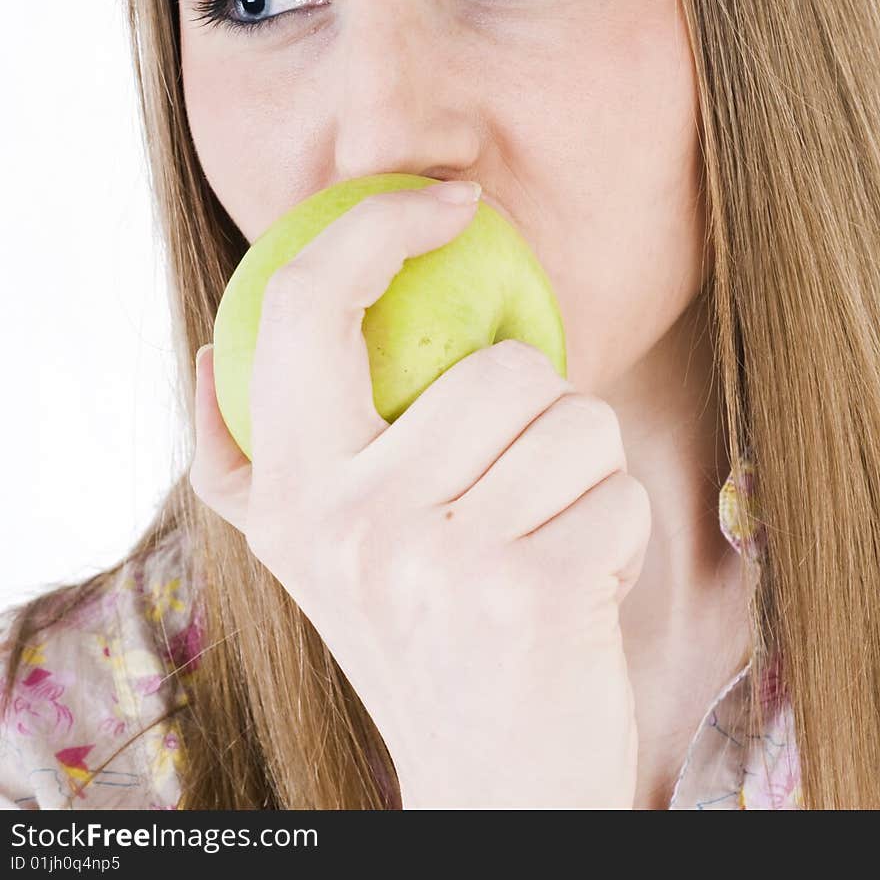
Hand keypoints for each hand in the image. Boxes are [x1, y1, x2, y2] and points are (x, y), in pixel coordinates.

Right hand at [190, 184, 650, 808]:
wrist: (492, 780)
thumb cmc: (413, 639)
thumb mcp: (304, 556)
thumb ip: (245, 459)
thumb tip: (206, 347)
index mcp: (287, 491)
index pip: (307, 303)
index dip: (376, 223)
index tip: (450, 201)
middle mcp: (345, 520)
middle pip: (497, 366)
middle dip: (538, 411)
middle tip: (514, 485)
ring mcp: (436, 559)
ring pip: (574, 417)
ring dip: (584, 472)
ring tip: (540, 536)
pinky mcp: (529, 592)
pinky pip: (620, 487)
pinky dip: (618, 528)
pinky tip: (575, 586)